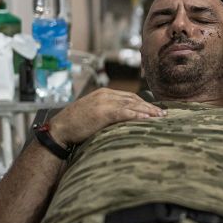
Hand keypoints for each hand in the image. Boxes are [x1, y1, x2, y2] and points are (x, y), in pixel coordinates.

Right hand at [48, 88, 164, 145]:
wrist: (60, 129)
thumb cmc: (75, 125)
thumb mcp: (93, 114)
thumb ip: (107, 113)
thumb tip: (121, 121)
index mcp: (104, 93)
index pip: (128, 96)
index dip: (143, 103)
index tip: (154, 110)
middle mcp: (106, 95)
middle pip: (133, 99)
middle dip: (149, 106)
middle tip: (163, 113)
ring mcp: (105, 102)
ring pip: (132, 104)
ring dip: (148, 111)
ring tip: (160, 117)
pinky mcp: (104, 112)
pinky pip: (125, 113)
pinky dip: (138, 115)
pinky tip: (147, 119)